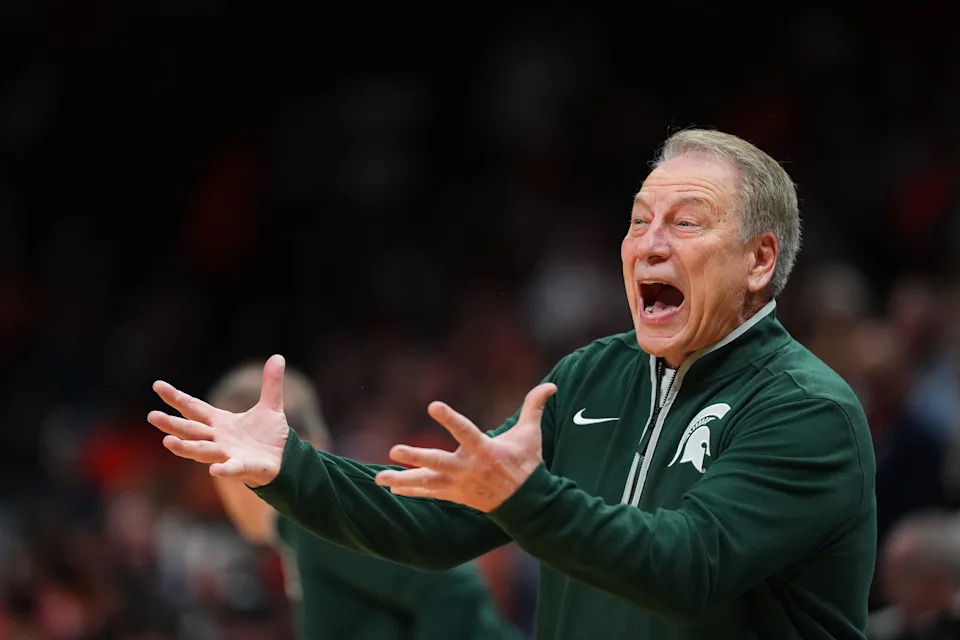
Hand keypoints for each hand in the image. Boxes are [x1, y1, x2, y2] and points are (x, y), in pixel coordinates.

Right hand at [147, 354, 289, 486]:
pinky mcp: (243, 468)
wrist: (285, 460)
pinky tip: (213, 470)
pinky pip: (231, 469)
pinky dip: (223, 469)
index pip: (194, 408)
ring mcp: (227, 454)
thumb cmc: (270, 436)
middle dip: (171, 424)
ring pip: (202, 451)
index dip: (176, 397)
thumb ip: (270, 384)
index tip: (157, 385)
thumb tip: (278, 357)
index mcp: (220, 423)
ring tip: (167, 441)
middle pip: (190, 430)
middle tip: (152, 416)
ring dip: (185, 447)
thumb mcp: (270, 406)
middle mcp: (218, 439)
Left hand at [374, 383, 557, 511]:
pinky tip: (391, 486)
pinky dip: (410, 490)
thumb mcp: (531, 434)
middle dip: (417, 457)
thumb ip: (534, 407)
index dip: (449, 419)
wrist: (527, 503)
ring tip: (379, 477)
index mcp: (485, 451)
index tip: (433, 405)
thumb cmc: (526, 464)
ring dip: (403, 479)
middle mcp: (468, 469)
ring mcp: (459, 484)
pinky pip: (429, 493)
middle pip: (438, 462)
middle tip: (395, 450)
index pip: (465, 431)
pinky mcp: (455, 495)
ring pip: (427, 482)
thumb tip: (550, 385)